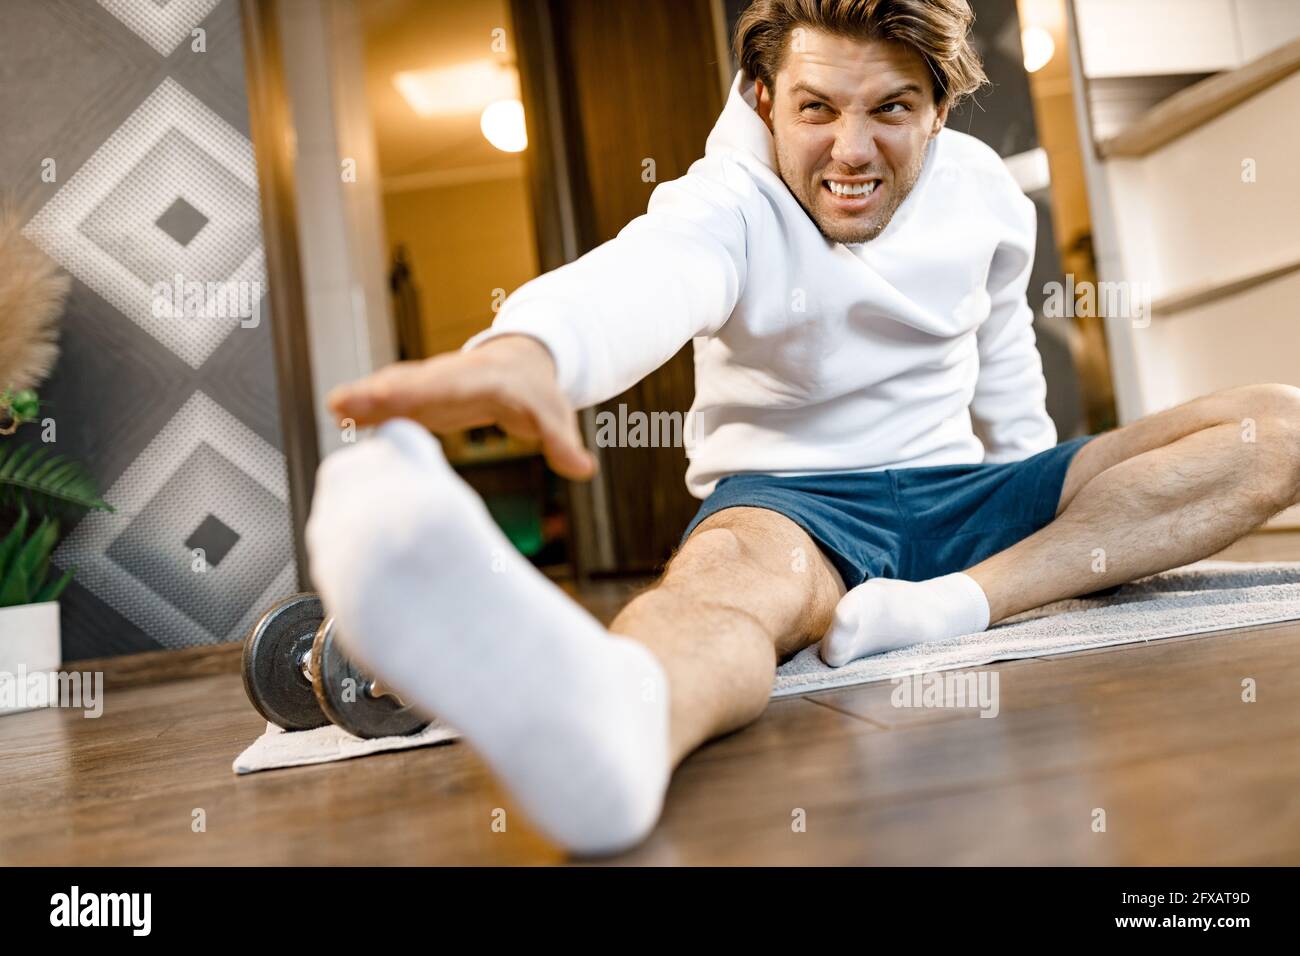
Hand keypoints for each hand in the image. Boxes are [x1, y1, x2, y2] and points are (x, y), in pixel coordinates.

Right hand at [326, 335, 595, 479]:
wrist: (521, 366)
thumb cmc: (536, 393)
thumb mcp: (553, 415)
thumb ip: (563, 442)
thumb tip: (584, 469)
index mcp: (480, 380)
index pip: (445, 386)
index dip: (415, 392)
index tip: (387, 396)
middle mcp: (448, 379)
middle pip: (410, 384)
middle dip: (378, 393)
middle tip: (341, 403)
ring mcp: (430, 388)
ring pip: (394, 390)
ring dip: (366, 399)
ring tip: (336, 409)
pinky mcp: (420, 400)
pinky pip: (392, 402)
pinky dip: (369, 408)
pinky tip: (343, 419)